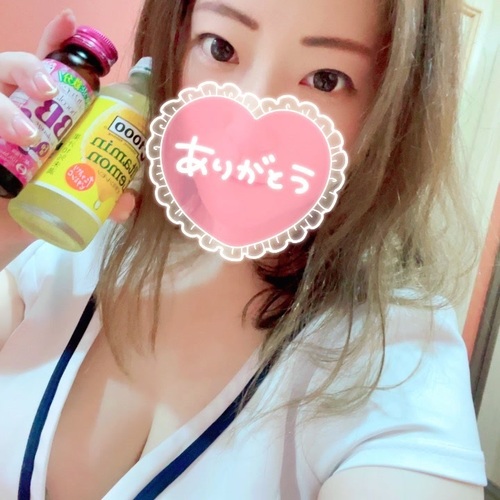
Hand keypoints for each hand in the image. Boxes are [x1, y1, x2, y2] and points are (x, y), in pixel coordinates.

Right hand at [0, 10, 135, 267]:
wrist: (14, 232)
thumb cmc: (49, 204)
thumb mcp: (81, 195)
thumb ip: (106, 195)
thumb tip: (130, 202)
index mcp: (47, 113)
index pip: (50, 69)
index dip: (57, 41)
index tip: (71, 21)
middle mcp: (16, 110)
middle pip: (12, 68)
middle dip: (30, 68)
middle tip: (50, 89)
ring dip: (6, 108)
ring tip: (29, 135)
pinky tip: (9, 142)